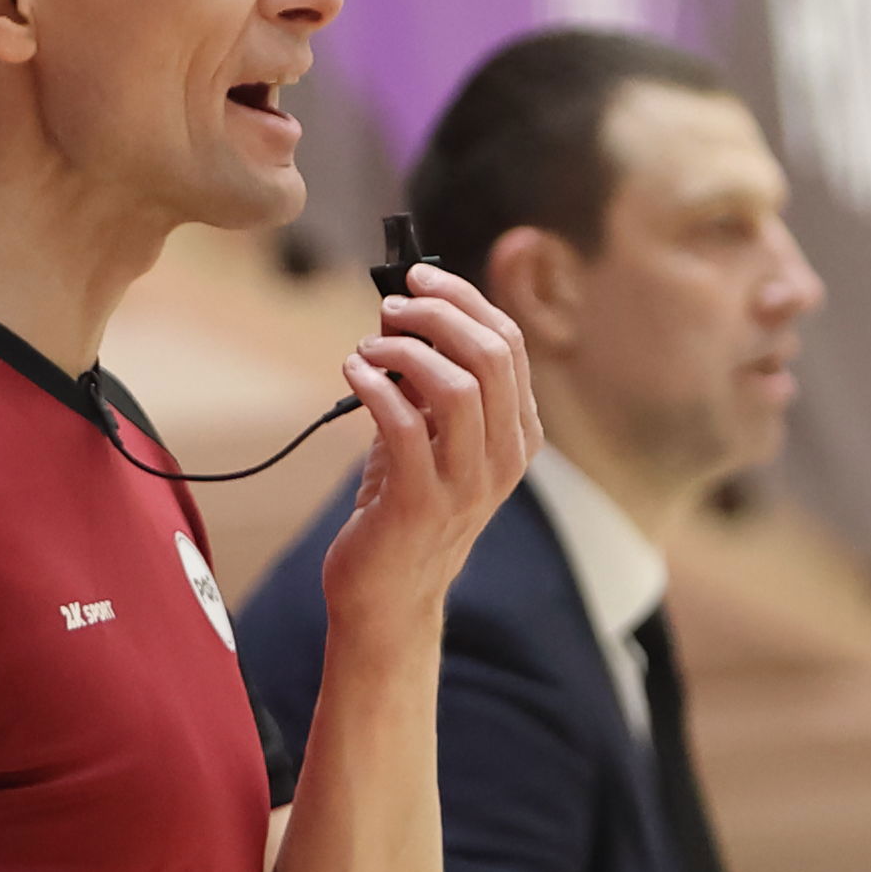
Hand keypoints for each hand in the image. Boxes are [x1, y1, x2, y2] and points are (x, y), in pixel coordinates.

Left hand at [321, 265, 540, 639]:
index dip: (464, 299)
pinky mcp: (421, 503)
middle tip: (392, 304)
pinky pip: (403, 424)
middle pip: (492, 355)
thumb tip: (401, 311)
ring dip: (405, 349)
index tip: (420, 275)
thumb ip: (425, 383)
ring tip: (368, 346)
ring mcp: (467, 484)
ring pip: (458, 386)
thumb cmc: (401, 507)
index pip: (510, 344)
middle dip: (438, 312)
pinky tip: (353, 373)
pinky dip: (374, 384)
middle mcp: (504, 459)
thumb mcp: (426, 436)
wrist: (386, 596)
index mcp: (517, 436)